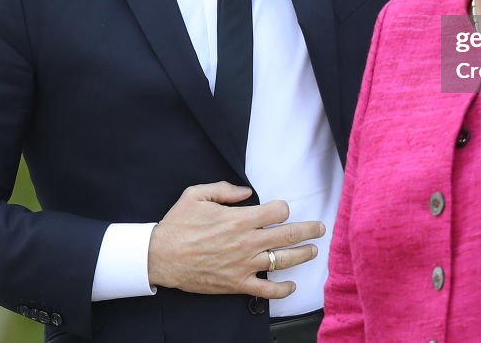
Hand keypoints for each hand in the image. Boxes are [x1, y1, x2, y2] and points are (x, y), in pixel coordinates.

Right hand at [146, 181, 325, 298]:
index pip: (277, 211)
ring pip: (283, 260)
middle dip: (309, 229)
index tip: (281, 209)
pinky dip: (282, 290)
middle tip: (320, 227)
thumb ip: (224, 190)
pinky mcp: (237, 284)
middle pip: (288, 234)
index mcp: (239, 219)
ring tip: (312, 250)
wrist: (160, 257)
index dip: (283, 208)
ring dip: (302, 255)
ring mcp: (244, 265)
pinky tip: (291, 286)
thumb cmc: (178, 224)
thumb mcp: (196, 194)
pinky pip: (266, 290)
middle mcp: (247, 242)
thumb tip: (246, 191)